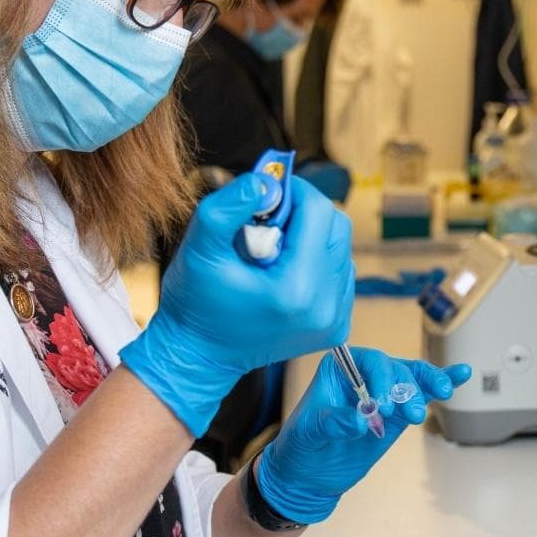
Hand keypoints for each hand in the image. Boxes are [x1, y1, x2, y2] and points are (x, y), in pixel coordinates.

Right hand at [122, 174, 353, 435]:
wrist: (199, 355)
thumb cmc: (196, 304)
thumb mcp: (200, 247)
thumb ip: (229, 205)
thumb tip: (265, 181)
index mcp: (297, 288)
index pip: (319, 211)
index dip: (293, 191)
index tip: (266, 194)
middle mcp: (326, 307)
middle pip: (336, 227)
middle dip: (302, 214)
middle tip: (266, 222)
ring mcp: (335, 320)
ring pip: (340, 248)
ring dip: (309, 238)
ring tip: (271, 252)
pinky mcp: (336, 326)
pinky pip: (339, 273)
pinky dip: (315, 262)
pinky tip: (283, 272)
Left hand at [254, 348, 472, 523]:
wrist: (309, 475)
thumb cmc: (301, 446)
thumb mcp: (309, 434)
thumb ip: (334, 423)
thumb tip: (361, 419)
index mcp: (339, 369)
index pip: (368, 362)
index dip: (381, 378)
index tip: (383, 405)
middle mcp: (364, 374)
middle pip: (396, 370)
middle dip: (408, 388)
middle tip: (413, 413)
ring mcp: (384, 393)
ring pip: (412, 381)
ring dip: (426, 390)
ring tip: (432, 404)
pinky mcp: (398, 413)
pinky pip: (421, 395)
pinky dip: (440, 384)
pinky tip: (461, 375)